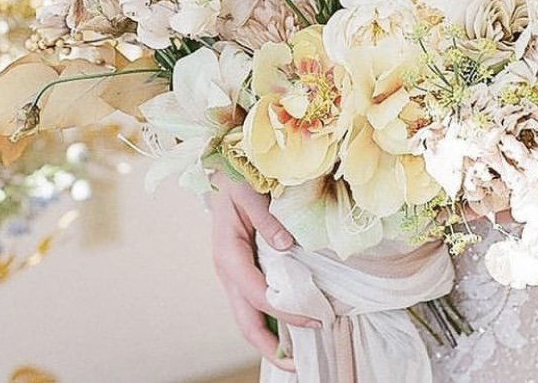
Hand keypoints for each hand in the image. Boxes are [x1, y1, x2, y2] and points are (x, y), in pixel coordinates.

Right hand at [208, 177, 319, 371]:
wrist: (222, 174)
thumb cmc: (236, 181)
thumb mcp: (250, 194)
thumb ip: (266, 219)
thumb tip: (286, 244)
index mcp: (229, 257)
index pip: (259, 296)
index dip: (286, 312)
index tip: (315, 318)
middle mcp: (228, 273)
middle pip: (245, 322)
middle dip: (270, 348)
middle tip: (299, 364)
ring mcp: (232, 275)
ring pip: (247, 317)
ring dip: (270, 338)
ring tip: (297, 353)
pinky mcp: (240, 272)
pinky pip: (253, 303)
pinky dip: (269, 319)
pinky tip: (288, 323)